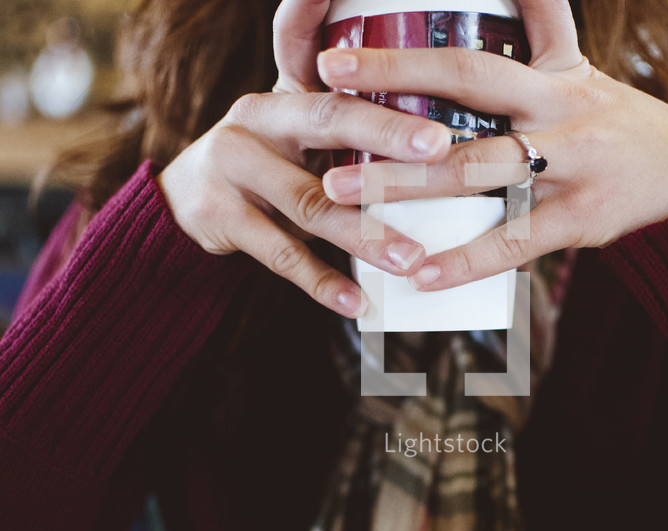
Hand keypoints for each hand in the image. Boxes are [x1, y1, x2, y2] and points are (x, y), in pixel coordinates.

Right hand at [158, 0, 451, 315]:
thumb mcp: (296, 133)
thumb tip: (437, 142)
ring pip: (310, 203)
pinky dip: (322, 281)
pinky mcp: (217, 216)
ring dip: (364, 235)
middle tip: (440, 152)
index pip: (322, 63)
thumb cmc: (268, 164)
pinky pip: (281, 253)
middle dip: (387, 134)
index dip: (341, 46)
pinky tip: (356, 302)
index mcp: (284, 93)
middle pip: (328, 122)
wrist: (183, 201)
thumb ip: (345, 126)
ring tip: (410, 259)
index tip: (405, 77)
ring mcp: (231, 165)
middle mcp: (256, 118)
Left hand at [316, 0, 667, 291]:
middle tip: (323, 114)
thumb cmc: (620, 123)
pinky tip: (420, 275)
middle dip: (392, 107)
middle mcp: (561, 113)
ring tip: (346, 199)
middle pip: (469, 103)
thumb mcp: (581, 71)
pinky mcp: (583, 222)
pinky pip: (516, 244)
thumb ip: (540, 32)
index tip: (335, 58)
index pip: (469, 59)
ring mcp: (572, 168)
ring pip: (481, 173)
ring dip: (409, 186)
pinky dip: (466, 260)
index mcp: (553, 77)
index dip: (404, 57)